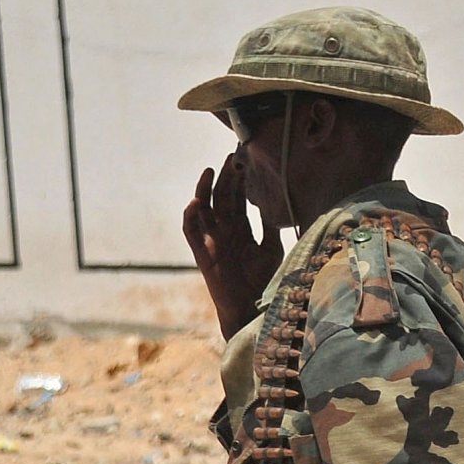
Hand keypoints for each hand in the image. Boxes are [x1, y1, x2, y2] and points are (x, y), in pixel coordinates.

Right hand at [182, 151, 280, 337]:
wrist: (250, 307)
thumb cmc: (261, 280)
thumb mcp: (271, 249)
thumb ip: (269, 228)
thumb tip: (273, 206)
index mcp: (240, 228)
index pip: (237, 197)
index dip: (239, 179)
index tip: (245, 160)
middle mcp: (223, 230)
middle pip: (221, 197)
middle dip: (225, 176)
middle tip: (232, 156)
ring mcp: (211, 239)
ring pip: (203, 208)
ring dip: (204, 188)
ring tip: (211, 170)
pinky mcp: (202, 252)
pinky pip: (191, 231)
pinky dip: (191, 216)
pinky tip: (196, 202)